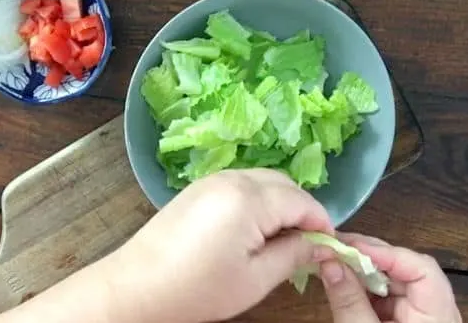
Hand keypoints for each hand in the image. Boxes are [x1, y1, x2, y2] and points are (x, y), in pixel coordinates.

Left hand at [107, 168, 333, 322]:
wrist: (138, 285)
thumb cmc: (198, 288)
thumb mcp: (255, 278)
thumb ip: (294, 255)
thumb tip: (321, 244)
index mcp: (249, 198)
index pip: (302, 201)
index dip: (322, 223)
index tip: (329, 246)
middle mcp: (232, 178)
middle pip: (284, 184)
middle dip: (302, 209)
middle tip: (305, 244)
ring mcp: (212, 180)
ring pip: (263, 180)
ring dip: (280, 203)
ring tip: (280, 239)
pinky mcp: (198, 188)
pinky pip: (240, 184)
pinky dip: (257, 200)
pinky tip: (253, 228)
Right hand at [319, 232, 461, 322]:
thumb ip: (348, 302)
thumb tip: (328, 262)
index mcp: (437, 315)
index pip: (421, 268)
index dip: (385, 252)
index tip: (349, 246)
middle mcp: (434, 310)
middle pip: (405, 269)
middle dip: (368, 255)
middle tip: (333, 246)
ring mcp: (419, 314)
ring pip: (392, 279)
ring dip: (361, 268)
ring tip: (331, 259)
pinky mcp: (404, 320)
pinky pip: (384, 295)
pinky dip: (361, 286)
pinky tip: (340, 279)